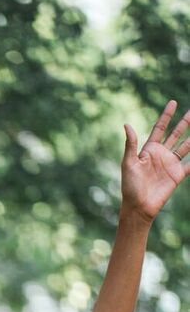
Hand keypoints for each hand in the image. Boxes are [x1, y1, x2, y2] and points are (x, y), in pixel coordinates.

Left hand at [121, 101, 189, 222]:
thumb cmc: (130, 187)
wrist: (138, 208)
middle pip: (175, 134)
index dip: (166, 116)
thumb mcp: (128, 164)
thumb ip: (131, 144)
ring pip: (185, 146)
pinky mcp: (177, 176)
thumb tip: (127, 125)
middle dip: (184, 122)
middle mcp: (161, 155)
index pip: (160, 128)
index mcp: (149, 150)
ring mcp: (169, 165)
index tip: (173, 103)